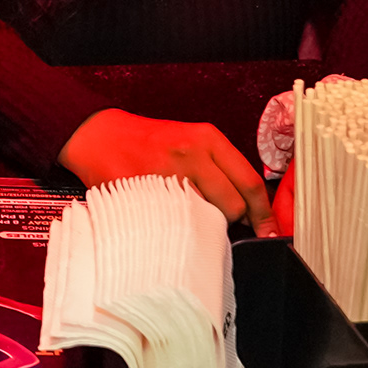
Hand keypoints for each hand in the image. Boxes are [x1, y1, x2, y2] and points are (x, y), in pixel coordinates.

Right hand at [60, 108, 270, 230]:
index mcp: (207, 139)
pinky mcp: (143, 192)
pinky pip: (174, 224)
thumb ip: (221, 170)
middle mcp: (190, 153)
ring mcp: (165, 174)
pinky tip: (166, 221)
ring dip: (201, 227)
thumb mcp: (192, 142)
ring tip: (184, 216)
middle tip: (212, 217)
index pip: (250, 182)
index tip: (268, 232)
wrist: (99, 135)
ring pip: (206, 219)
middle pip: (233, 206)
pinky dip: (176, 230)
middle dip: (228, 220)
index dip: (263, 214)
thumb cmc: (151, 143)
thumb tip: (251, 210)